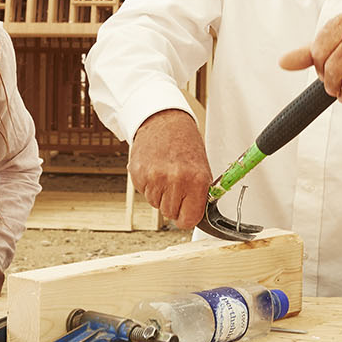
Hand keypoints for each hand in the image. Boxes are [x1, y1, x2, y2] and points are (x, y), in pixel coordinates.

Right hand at [130, 109, 211, 228]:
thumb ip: (199, 194)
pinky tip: (154, 169)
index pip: (189, 219)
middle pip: (170, 213)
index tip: (185, 214)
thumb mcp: (201, 168)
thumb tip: (197, 216)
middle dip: (173, 203)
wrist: (164, 121)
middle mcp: (176, 180)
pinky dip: (148, 185)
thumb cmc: (184, 143)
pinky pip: (144, 193)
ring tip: (165, 173)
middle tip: (175, 184)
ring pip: (156, 204)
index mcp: (197, 180)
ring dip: (160, 194)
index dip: (186, 218)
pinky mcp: (139, 175)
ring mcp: (156, 178)